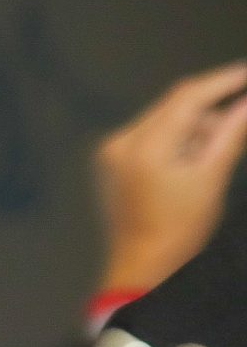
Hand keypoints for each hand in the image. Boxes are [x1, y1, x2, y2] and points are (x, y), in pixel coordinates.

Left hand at [95, 60, 246, 293]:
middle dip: (210, 109)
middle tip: (238, 119)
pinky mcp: (112, 162)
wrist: (142, 265)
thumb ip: (231, 133)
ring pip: (163, 120)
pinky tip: (192, 160)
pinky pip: (150, 135)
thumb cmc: (180, 227)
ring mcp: (111, 151)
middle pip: (173, 106)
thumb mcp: (212, 177)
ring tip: (211, 157)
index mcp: (143, 146)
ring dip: (193, 127)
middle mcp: (120, 141)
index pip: (187, 97)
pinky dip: (175, 139)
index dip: (222, 81)